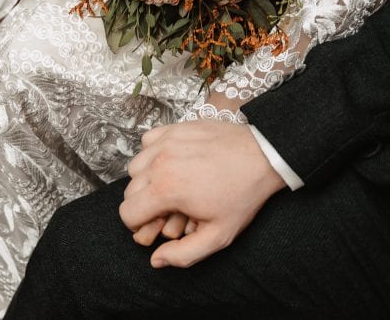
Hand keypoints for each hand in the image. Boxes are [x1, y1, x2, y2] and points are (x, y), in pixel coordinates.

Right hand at [120, 120, 286, 268]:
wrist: (263, 156)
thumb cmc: (242, 195)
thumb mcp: (218, 236)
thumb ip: (183, 255)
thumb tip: (157, 260)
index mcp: (165, 190)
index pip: (126, 213)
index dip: (139, 225)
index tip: (157, 224)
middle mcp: (159, 162)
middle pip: (129, 191)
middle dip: (144, 204)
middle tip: (169, 208)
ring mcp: (166, 142)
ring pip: (136, 166)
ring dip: (146, 179)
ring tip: (171, 185)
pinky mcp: (174, 128)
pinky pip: (148, 142)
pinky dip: (153, 153)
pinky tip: (173, 163)